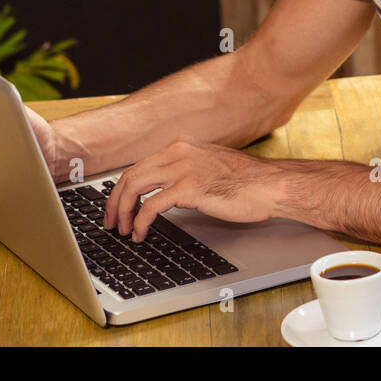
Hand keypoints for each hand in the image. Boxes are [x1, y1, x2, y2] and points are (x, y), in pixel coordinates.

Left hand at [102, 137, 285, 241]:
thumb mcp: (209, 168)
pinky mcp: (189, 187)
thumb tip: (165, 193)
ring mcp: (183, 168)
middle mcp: (178, 153)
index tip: (117, 205)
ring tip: (122, 229)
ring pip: (135, 186)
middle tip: (111, 221)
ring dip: (122, 210)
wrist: (270, 185)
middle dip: (115, 201)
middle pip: (131, 175)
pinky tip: (140, 233)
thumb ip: (186, 173)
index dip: (123, 188)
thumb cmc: (247, 182)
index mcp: (182, 147)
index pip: (140, 166)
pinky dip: (140, 221)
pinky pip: (151, 205)